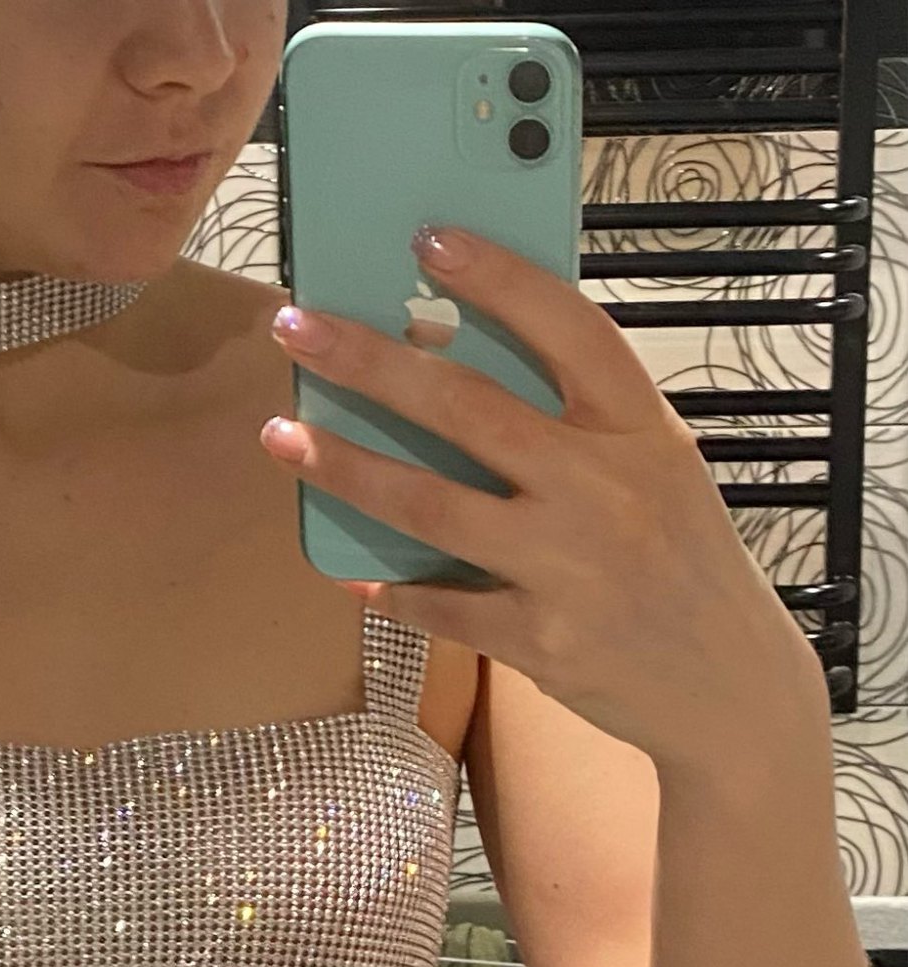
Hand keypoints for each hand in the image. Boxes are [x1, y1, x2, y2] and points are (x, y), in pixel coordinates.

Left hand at [260, 223, 829, 777]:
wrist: (726, 685)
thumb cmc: (679, 564)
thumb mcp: (659, 472)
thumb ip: (580, 426)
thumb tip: (455, 367)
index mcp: (640, 431)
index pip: (567, 329)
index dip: (497, 278)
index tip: (427, 239)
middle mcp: (604, 489)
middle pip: (466, 408)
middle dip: (368, 362)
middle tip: (296, 329)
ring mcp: (568, 567)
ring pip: (428, 504)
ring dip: (343, 466)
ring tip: (281, 435)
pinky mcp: (539, 640)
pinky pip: (440, 604)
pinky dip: (391, 588)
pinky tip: (347, 571)